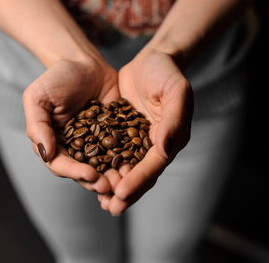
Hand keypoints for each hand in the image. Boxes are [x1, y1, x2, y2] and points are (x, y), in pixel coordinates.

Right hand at [22, 59, 118, 193]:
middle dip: (97, 181)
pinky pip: (122, 149)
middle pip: (84, 171)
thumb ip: (38, 126)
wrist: (84, 62)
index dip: (75, 172)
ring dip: (114, 176)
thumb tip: (46, 154)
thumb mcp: (38, 98)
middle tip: (110, 187)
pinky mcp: (114, 135)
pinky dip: (129, 158)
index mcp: (54, 144)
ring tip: (125, 183)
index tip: (89, 175)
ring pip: (104, 165)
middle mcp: (75, 148)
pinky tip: (138, 164)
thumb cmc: (56, 78)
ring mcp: (96, 143)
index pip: (61, 165)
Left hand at [99, 51, 192, 214]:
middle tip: (110, 208)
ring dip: (115, 185)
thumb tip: (164, 150)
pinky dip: (105, 166)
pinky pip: (114, 153)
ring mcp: (139, 140)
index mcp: (171, 138)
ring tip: (101, 202)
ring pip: (126, 168)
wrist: (152, 59)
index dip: (139, 180)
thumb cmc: (166, 72)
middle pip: (141, 173)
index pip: (154, 165)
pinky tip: (92, 176)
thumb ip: (173, 120)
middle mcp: (156, 144)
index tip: (121, 194)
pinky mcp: (124, 132)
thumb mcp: (176, 91)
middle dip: (127, 192)